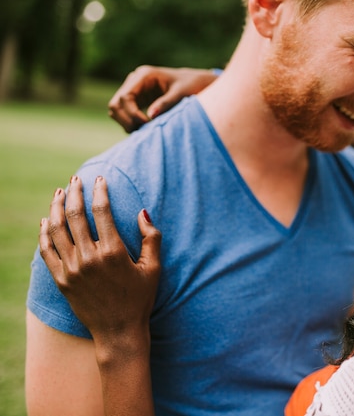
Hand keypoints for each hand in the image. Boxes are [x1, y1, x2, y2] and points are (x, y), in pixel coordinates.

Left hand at [39, 175, 161, 348]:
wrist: (118, 331)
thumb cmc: (140, 299)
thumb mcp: (153, 268)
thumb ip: (151, 238)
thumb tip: (142, 212)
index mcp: (113, 252)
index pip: (101, 211)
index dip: (99, 191)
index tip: (100, 179)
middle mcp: (89, 258)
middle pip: (75, 215)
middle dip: (74, 192)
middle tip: (75, 179)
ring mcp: (72, 270)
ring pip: (57, 230)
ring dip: (56, 207)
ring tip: (59, 193)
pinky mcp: (61, 280)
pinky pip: (46, 251)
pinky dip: (44, 233)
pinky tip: (46, 220)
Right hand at [108, 65, 218, 132]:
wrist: (196, 83)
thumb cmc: (191, 86)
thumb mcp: (181, 94)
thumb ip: (166, 103)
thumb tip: (151, 116)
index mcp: (144, 75)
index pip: (125, 97)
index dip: (132, 114)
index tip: (147, 124)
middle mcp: (135, 81)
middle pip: (116, 104)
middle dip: (127, 120)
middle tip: (143, 131)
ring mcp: (134, 90)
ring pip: (116, 110)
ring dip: (126, 123)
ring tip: (144, 131)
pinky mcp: (137, 99)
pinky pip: (124, 113)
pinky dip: (131, 123)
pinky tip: (145, 129)